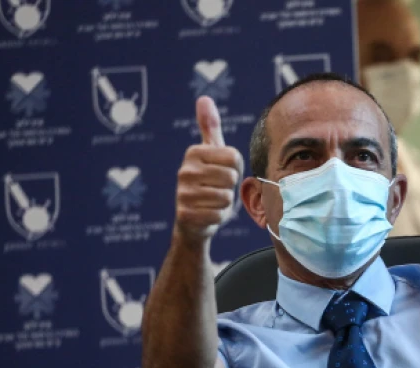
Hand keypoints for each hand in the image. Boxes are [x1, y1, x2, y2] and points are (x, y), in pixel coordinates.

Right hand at [174, 96, 243, 243]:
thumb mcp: (210, 152)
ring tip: (213, 200)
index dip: (236, 167)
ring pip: (226, 197)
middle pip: (231, 177)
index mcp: (194, 152)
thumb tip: (204, 98)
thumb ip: (210, 126)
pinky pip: (218, 215)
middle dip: (230, 187)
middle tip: (218, 188)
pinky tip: (208, 214)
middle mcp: (185, 170)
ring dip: (225, 203)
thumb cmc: (208, 180)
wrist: (193, 218)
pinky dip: (218, 217)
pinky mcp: (185, 214)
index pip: (234, 157)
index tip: (223, 170)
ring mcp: (183, 193)